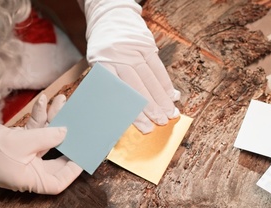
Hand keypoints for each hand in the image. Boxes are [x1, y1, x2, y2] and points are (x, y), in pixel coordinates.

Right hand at [0, 94, 81, 194]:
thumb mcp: (20, 142)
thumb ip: (47, 137)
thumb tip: (67, 133)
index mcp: (30, 180)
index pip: (59, 181)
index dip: (74, 169)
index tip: (87, 152)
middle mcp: (27, 170)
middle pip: (55, 156)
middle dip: (68, 136)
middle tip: (82, 122)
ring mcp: (20, 155)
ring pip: (44, 138)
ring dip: (52, 119)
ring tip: (62, 100)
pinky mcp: (13, 142)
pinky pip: (31, 131)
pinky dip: (36, 117)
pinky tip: (43, 101)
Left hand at [82, 0, 180, 133]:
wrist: (109, 18)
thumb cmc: (102, 49)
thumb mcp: (99, 65)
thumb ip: (110, 86)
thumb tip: (124, 112)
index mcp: (104, 66)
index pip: (121, 95)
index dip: (134, 112)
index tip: (144, 126)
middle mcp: (120, 59)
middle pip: (138, 89)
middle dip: (152, 108)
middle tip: (161, 123)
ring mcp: (135, 52)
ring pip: (150, 79)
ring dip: (162, 98)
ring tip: (170, 113)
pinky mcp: (146, 46)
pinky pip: (158, 67)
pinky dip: (165, 83)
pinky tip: (171, 96)